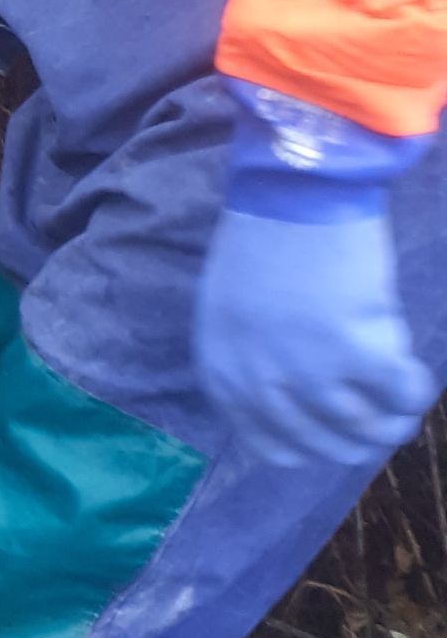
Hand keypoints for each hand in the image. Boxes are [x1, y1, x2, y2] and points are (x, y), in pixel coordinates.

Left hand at [195, 206, 433, 466]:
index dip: (312, 446)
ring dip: (392, 423)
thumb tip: (294, 401)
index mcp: (223, 374)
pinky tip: (413, 376)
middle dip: (359, 439)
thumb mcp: (230, 312)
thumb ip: (253, 360)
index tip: (336, 437)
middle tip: (382, 422)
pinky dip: (413, 391)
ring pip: (368, 429)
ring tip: (403, 406)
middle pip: (324, 444)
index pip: (271, 444)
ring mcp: (312, 374)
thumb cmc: (263, 238)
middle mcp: (262, 385)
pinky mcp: (362, 355)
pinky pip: (402, 395)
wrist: (294, 191)